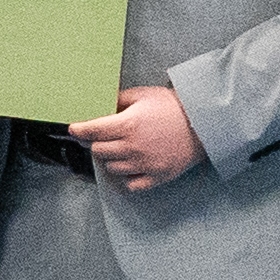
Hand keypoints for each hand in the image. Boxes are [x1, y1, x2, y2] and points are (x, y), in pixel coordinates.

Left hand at [73, 82, 201, 191]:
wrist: (204, 124)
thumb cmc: (174, 107)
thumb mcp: (143, 95)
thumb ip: (119, 100)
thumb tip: (101, 104)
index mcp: (127, 125)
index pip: (91, 131)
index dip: (79, 130)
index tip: (75, 129)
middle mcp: (132, 147)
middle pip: (98, 151)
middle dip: (95, 143)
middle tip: (99, 137)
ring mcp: (144, 164)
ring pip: (111, 168)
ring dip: (110, 159)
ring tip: (118, 149)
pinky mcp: (157, 176)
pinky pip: (131, 184)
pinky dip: (126, 177)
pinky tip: (130, 166)